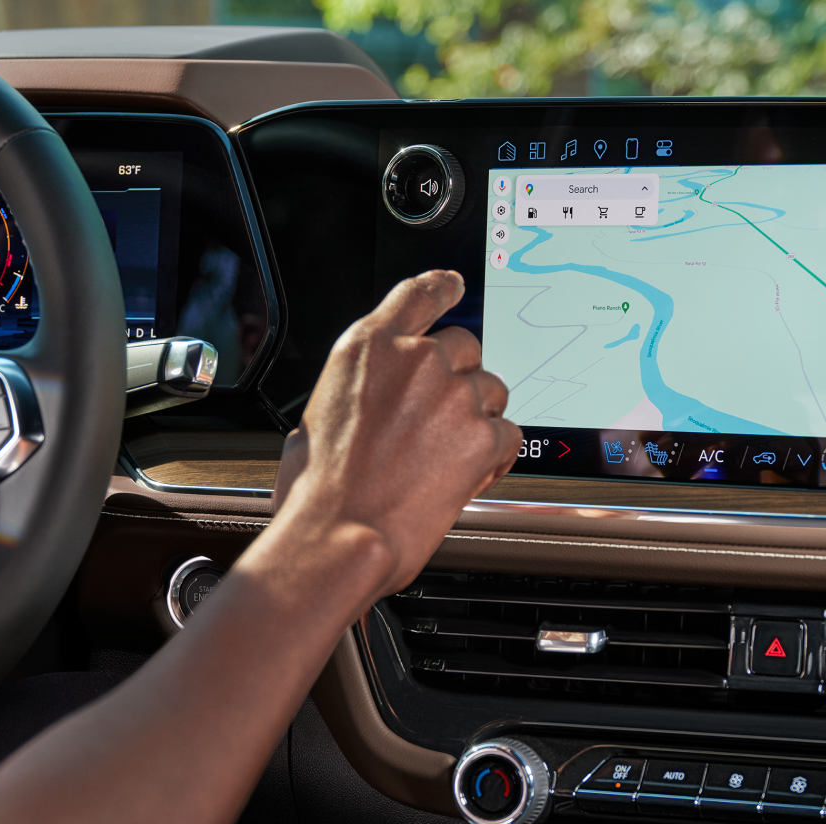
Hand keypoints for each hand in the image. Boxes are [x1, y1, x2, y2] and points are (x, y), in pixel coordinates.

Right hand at [270, 270, 521, 598]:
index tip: (454, 286)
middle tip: (439, 419)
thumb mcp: (317, 417)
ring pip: (492, 391)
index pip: (419, 295)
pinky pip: (508, 434)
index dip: (443, 288)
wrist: (339, 536)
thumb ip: (356, 391)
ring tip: (447, 457)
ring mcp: (454, 396)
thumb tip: (367, 402)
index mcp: (369, 348)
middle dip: (459, 379)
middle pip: (465, 347)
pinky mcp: (481, 437)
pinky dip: (496, 455)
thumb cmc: (318, 490)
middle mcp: (416, 362)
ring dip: (478, 418)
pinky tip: (470, 476)